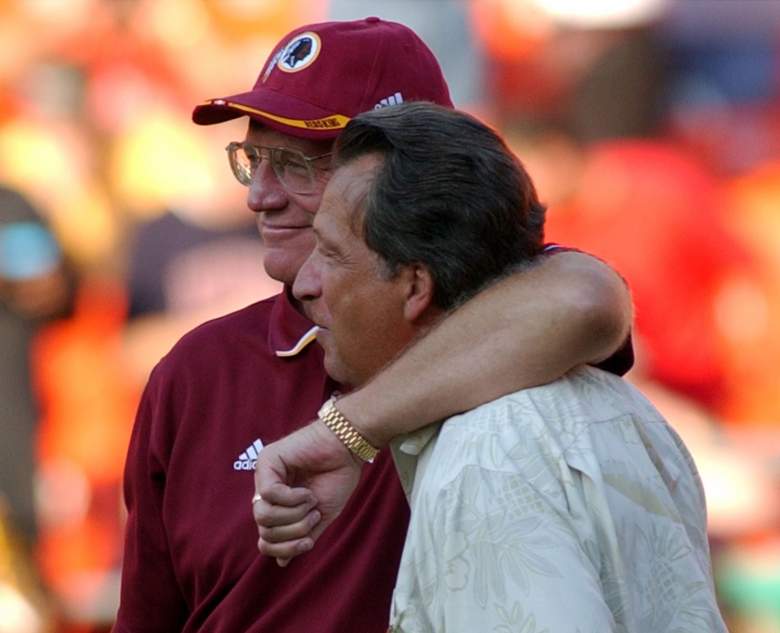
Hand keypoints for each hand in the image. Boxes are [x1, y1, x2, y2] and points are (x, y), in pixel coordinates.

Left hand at [253, 419, 362, 564]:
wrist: (349, 449)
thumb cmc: (339, 477)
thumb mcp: (321, 516)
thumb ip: (302, 536)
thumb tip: (281, 564)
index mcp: (279, 506)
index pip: (266, 540)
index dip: (285, 548)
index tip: (309, 540)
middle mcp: (267, 492)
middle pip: (264, 531)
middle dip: (293, 530)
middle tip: (314, 514)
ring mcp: (265, 476)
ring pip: (262, 515)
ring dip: (293, 515)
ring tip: (311, 502)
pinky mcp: (267, 461)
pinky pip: (270, 494)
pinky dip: (292, 498)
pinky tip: (307, 491)